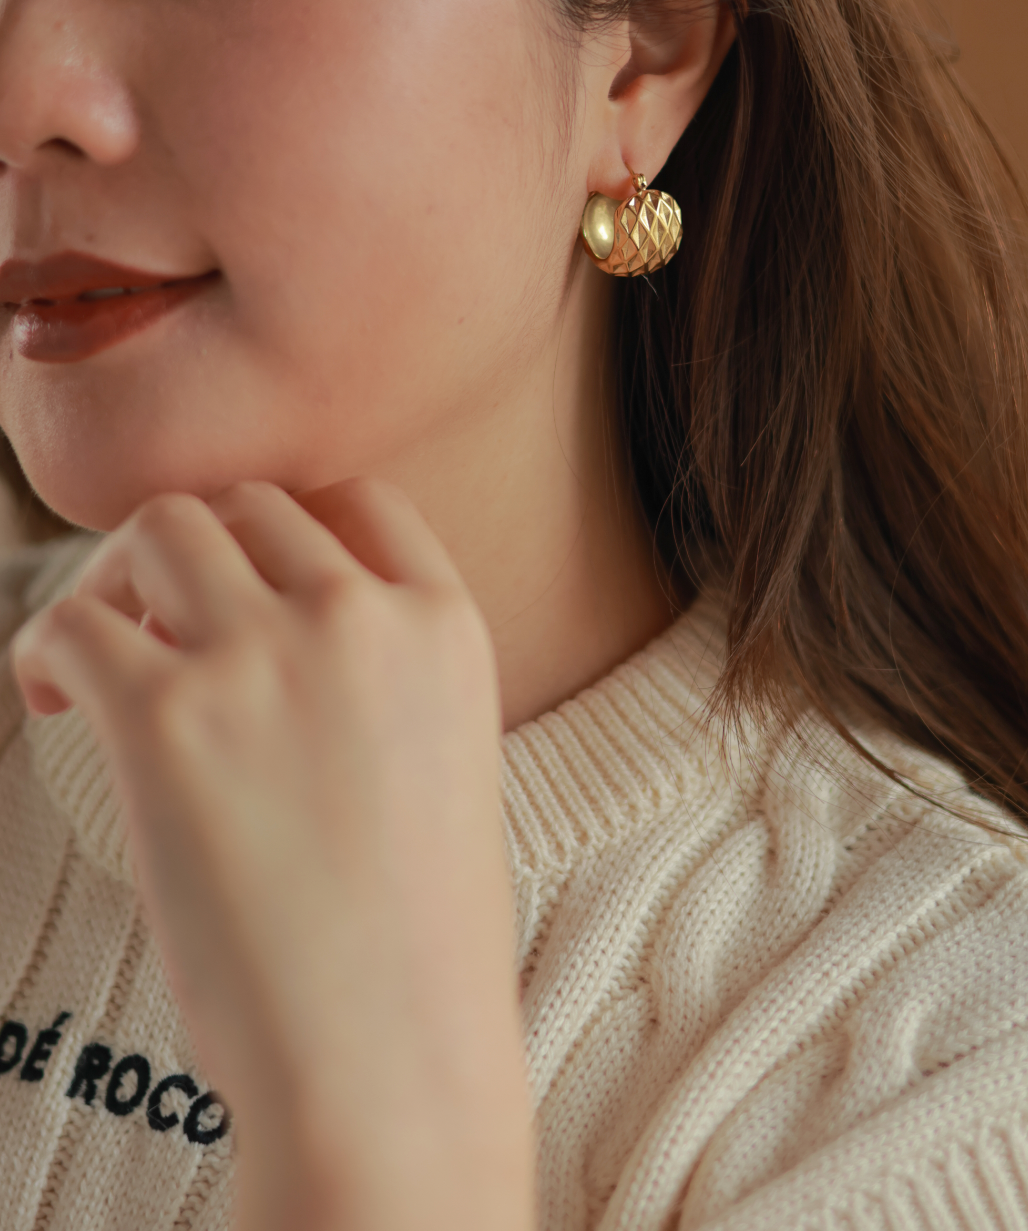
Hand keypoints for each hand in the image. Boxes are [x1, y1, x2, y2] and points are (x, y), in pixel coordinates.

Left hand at [12, 480, 534, 1230]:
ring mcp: (265, 657)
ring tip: (107, 657)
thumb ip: (378, 677)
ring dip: (120, 578)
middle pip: (247, 503)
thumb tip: (257, 632)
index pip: (359, 500)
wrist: (389, 1062)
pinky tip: (52, 703)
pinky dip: (45, 649)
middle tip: (159, 621)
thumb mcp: (444, 765)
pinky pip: (70, 622)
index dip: (287, 528)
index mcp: (447, 627)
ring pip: (159, 530)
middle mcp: (361, 616)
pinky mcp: (166, 717)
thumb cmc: (414, 946)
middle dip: (196, 550)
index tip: (245, 577)